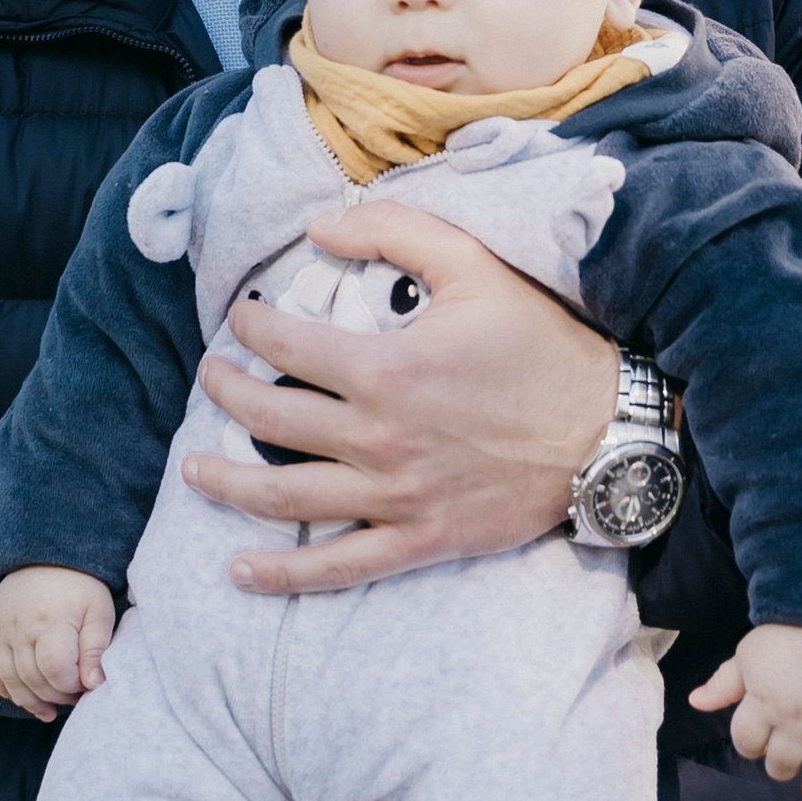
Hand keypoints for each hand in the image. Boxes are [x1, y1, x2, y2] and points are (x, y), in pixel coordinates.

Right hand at [0, 567, 116, 718]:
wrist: (45, 554)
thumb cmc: (79, 586)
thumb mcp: (99, 611)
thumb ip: (96, 649)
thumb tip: (93, 685)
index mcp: (51, 620)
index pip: (55, 670)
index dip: (71, 686)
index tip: (85, 685)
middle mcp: (19, 626)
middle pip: (31, 679)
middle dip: (55, 697)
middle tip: (73, 697)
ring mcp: (0, 629)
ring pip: (8, 680)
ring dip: (29, 701)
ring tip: (50, 710)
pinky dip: (4, 688)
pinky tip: (23, 697)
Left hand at [188, 209, 616, 595]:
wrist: (607, 433)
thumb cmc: (542, 344)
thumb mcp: (474, 266)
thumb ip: (393, 233)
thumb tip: (319, 226)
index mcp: (386, 369)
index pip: (284, 344)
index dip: (248, 326)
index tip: (241, 317)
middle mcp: (379, 439)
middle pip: (269, 420)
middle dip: (225, 392)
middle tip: (210, 377)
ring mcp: (396, 497)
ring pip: (285, 497)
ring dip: (227, 483)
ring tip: (194, 467)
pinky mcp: (420, 540)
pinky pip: (338, 566)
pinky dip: (285, 573)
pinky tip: (241, 571)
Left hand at [691, 625, 801, 798]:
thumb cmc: (785, 636)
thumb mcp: (747, 656)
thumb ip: (722, 684)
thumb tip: (695, 702)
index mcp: (764, 700)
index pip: (746, 743)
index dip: (748, 744)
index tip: (758, 739)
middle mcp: (797, 717)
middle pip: (781, 764)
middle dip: (778, 767)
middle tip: (785, 759)